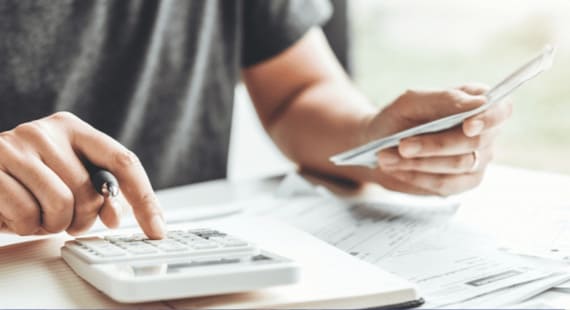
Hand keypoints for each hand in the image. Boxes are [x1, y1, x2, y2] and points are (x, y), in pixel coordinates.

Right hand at [0, 112, 164, 237]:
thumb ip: (99, 193)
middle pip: (91, 192)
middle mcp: (45, 131)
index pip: (123, 161)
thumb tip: (116, 216)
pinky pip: (26, 215)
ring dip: (52, 225)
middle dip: (82, 219)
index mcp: (73, 128)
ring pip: (60, 206)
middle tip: (64, 219)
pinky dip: (26, 227)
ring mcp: (14, 147)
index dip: (144, 199)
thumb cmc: (26, 178)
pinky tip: (16, 215)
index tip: (157, 229)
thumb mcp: (67, 176)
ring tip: (38, 215)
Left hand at [364, 84, 512, 195]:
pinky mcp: (463, 183)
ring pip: (458, 164)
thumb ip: (443, 99)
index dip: (488, 119)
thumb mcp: (412, 101)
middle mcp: (485, 133)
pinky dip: (418, 177)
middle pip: (474, 142)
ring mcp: (477, 160)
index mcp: (476, 103)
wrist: (379, 144)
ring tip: (387, 157)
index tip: (468, 126)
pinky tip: (396, 169)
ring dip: (420, 162)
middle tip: (402, 145)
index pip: (500, 110)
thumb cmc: (399, 118)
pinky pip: (446, 184)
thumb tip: (478, 103)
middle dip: (435, 145)